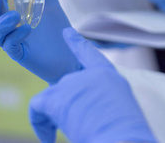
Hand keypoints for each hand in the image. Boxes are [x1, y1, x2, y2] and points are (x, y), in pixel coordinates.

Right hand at [0, 0, 81, 83]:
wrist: (72, 56)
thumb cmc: (58, 30)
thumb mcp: (50, 2)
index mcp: (16, 10)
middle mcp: (11, 25)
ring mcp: (14, 40)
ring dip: (2, 22)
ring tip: (15, 15)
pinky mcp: (20, 54)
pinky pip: (10, 45)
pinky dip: (16, 35)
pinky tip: (27, 28)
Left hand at [29, 28, 157, 142]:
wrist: (122, 139)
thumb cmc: (126, 132)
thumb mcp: (119, 107)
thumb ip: (100, 99)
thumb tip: (80, 109)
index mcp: (109, 75)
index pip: (89, 54)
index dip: (77, 43)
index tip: (67, 33)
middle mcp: (90, 74)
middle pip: (67, 86)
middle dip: (66, 107)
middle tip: (75, 130)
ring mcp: (73, 83)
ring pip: (52, 97)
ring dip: (54, 117)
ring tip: (62, 137)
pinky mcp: (58, 98)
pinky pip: (38, 106)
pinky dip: (39, 124)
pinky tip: (48, 139)